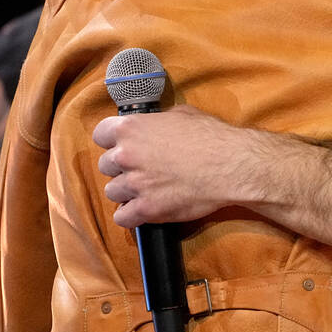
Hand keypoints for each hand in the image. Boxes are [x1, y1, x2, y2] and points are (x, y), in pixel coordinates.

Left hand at [93, 105, 263, 227]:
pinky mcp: (146, 209)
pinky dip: (131, 215)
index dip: (111, 141)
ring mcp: (134, 184)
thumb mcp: (181, 114)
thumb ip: (157, 121)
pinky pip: (122, 217)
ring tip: (147, 189)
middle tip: (142, 169)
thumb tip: (153, 124)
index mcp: (131, 128)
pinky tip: (145, 208)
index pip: (100, 134)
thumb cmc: (212, 137)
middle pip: (105, 166)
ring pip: (112, 192)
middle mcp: (126, 155)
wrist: (232, 165)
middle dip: (122, 168)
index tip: (120, 146)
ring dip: (127, 192)